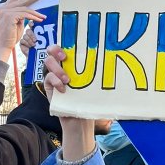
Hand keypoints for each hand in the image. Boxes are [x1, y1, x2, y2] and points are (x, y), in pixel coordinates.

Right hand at [0, 0, 44, 63]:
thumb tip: (29, 12)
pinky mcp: (9, 16)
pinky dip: (34, 17)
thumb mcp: (16, 24)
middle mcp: (2, 8)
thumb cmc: (9, 37)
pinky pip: (25, 14)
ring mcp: (5, 12)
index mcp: (3, 9)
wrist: (2, 46)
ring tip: (43, 16)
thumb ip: (20, 16)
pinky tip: (39, 20)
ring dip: (36, 13)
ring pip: (25, 9)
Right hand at [44, 46, 95, 160]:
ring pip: (48, 62)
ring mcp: (53, 77)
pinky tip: (63, 90)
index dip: (64, 44)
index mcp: (73, 64)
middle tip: (65, 58)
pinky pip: (47, 78)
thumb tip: (118, 66)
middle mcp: (61, 67)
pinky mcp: (49, 87)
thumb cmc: (89, 101)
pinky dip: (54, 81)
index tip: (70, 50)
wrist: (80, 120)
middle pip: (51, 50)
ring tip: (68, 80)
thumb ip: (101, 75)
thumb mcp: (96, 86)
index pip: (65, 47)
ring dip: (57, 69)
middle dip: (55, 49)